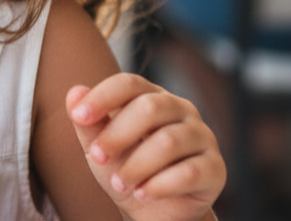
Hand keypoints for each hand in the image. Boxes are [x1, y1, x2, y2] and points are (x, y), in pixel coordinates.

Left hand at [67, 73, 225, 220]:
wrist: (153, 209)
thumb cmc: (124, 166)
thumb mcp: (98, 146)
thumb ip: (88, 122)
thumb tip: (74, 92)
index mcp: (151, 95)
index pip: (128, 83)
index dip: (102, 97)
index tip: (78, 116)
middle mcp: (181, 109)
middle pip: (149, 108)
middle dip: (117, 134)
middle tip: (97, 156)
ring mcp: (202, 136)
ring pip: (169, 142)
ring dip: (137, 166)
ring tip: (119, 183)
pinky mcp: (215, 168)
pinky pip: (190, 172)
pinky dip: (160, 185)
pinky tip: (142, 194)